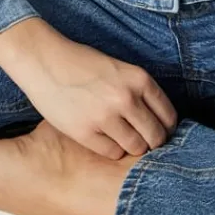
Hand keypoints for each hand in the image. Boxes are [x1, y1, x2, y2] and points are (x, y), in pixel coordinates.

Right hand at [0, 21, 178, 158]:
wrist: (45, 61)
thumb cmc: (82, 63)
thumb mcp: (119, 69)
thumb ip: (139, 92)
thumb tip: (159, 123)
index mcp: (138, 79)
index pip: (168, 116)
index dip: (167, 128)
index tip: (161, 133)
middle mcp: (126, 98)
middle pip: (155, 136)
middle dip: (152, 142)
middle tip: (144, 142)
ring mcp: (106, 116)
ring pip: (136, 148)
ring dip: (132, 147)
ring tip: (122, 139)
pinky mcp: (85, 132)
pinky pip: (112, 153)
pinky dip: (112, 149)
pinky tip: (104, 138)